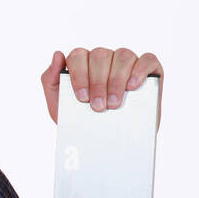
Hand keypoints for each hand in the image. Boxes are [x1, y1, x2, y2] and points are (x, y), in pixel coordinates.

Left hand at [41, 48, 162, 128]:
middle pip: (100, 56)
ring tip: (113, 104)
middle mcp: (105, 58)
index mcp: (83, 63)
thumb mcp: (58, 104)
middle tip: (98, 107)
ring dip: (116, 80)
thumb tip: (57, 54)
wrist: (104, 143)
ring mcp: (127, 62)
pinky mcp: (149, 69)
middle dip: (98, 82)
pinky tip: (132, 86)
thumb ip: (50, 80)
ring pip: (123, 56)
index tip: (82, 98)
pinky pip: (147, 59)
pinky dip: (140, 70)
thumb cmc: (80, 120)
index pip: (78, 56)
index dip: (79, 75)